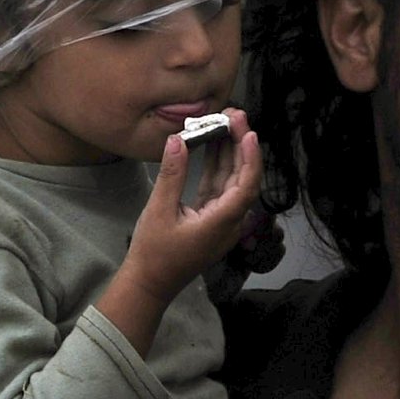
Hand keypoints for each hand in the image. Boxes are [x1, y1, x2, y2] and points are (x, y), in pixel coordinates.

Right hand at [120, 114, 262, 299]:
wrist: (149, 284)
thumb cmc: (154, 254)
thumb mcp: (159, 212)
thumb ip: (171, 175)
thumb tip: (178, 140)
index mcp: (222, 222)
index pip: (246, 184)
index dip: (250, 157)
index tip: (248, 131)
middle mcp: (229, 222)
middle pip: (242, 178)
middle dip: (239, 145)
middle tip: (233, 114)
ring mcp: (221, 221)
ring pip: (230, 181)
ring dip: (228, 153)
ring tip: (224, 122)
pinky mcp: (210, 219)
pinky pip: (218, 188)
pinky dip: (216, 167)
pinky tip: (212, 145)